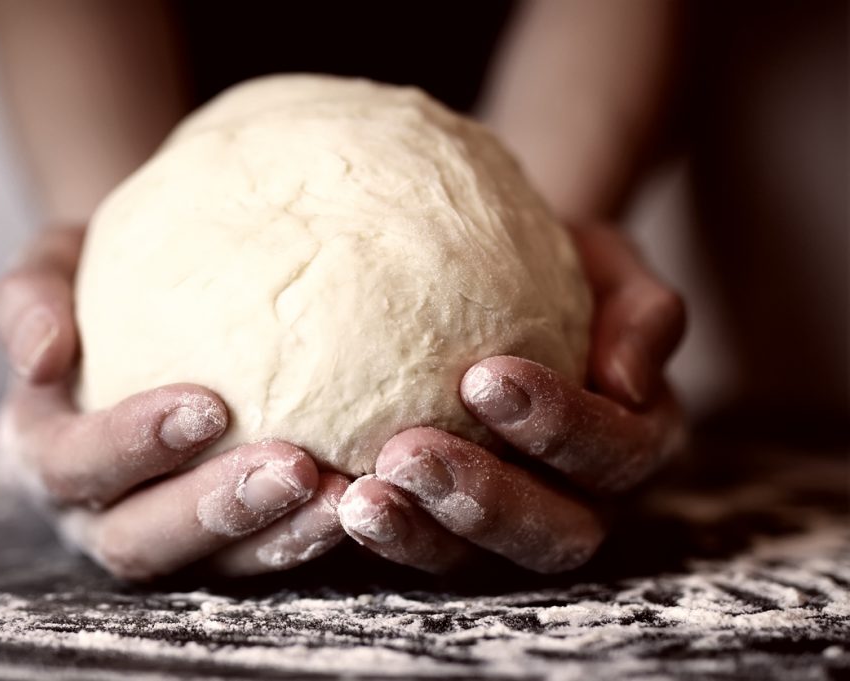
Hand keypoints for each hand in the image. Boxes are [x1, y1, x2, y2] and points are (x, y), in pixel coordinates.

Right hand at [0, 226, 348, 578]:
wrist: (153, 295)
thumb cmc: (99, 275)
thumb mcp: (54, 262)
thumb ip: (29, 296)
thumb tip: (42, 354)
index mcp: (39, 446)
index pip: (71, 463)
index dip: (130, 445)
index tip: (210, 405)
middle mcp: (89, 508)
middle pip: (136, 538)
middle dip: (213, 510)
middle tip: (294, 466)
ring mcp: (156, 532)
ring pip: (208, 565)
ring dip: (275, 536)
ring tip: (344, 495)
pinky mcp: (217, 542)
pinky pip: (258, 556)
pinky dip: (305, 534)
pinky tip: (359, 497)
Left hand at [338, 223, 685, 573]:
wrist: (493, 277)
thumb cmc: (557, 266)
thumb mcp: (608, 264)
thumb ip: (641, 311)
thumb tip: (628, 380)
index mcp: (632, 439)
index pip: (617, 451)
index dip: (561, 426)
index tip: (486, 377)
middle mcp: (581, 499)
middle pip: (556, 533)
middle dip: (485, 501)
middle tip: (408, 453)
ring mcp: (509, 525)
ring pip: (477, 558)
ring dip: (419, 532)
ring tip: (359, 498)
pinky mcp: (444, 529)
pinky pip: (415, 546)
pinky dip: (378, 530)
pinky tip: (327, 494)